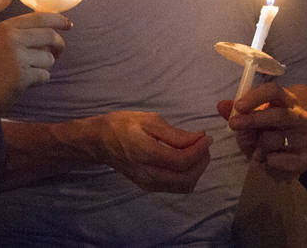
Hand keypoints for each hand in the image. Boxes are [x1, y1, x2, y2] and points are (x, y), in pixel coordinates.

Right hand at [0, 12, 69, 114]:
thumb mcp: (2, 43)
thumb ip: (24, 33)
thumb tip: (55, 28)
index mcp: (6, 27)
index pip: (40, 17)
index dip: (58, 20)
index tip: (68, 24)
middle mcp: (11, 38)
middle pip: (51, 36)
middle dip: (59, 45)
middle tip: (58, 53)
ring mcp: (17, 57)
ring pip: (49, 58)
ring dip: (45, 66)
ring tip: (28, 71)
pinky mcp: (22, 76)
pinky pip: (45, 75)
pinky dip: (39, 80)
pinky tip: (25, 82)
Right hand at [90, 111, 211, 192]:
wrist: (99, 141)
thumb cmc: (121, 126)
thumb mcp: (148, 120)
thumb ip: (175, 133)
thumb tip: (199, 139)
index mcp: (145, 153)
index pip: (182, 160)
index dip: (200, 149)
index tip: (207, 137)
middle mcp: (147, 173)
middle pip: (187, 178)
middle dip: (202, 162)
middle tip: (204, 145)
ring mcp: (148, 183)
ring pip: (184, 186)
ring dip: (196, 171)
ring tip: (196, 152)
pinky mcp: (148, 186)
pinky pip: (176, 187)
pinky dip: (187, 176)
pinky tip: (185, 161)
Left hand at [218, 82, 306, 179]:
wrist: (271, 161)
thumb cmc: (258, 134)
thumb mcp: (244, 121)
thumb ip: (233, 112)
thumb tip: (221, 105)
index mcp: (284, 101)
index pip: (274, 91)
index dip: (255, 97)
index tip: (238, 106)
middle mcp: (300, 117)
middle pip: (280, 114)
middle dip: (254, 119)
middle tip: (233, 124)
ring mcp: (304, 138)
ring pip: (279, 138)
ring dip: (261, 144)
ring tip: (257, 147)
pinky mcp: (305, 158)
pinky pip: (288, 159)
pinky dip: (272, 160)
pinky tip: (267, 159)